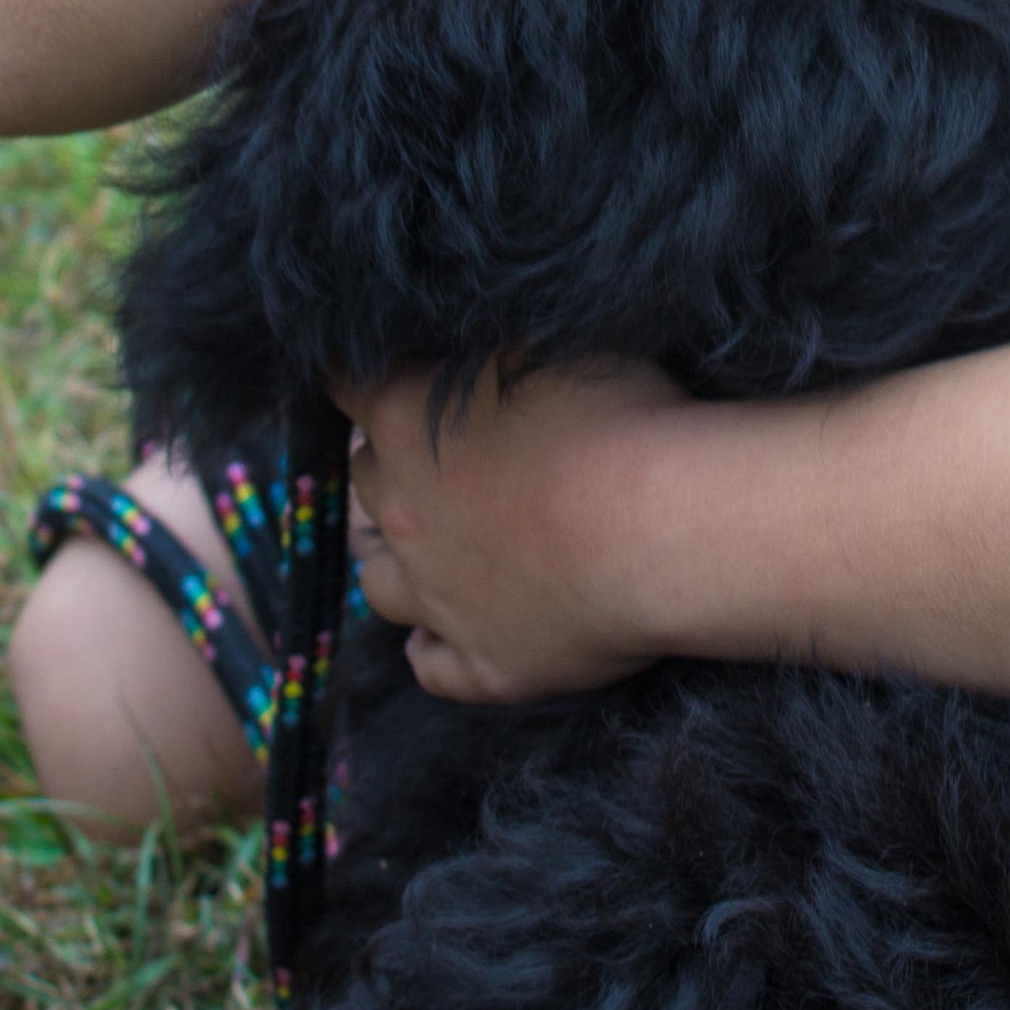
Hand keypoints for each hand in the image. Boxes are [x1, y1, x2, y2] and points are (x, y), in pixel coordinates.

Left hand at [341, 358, 687, 699]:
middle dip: (392, 466)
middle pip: (365, 483)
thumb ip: (483, 355)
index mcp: (406, 420)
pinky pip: (430, 665)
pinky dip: (432, 648)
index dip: (366, 379)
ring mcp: (438, 597)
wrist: (665, 524)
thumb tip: (460, 353)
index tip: (385, 373)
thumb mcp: (543, 345)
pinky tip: (441, 636)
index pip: (344, 386)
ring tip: (427, 550)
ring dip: (395, 560)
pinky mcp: (485, 663)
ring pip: (378, 583)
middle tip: (441, 457)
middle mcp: (404, 512)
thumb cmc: (617, 414)